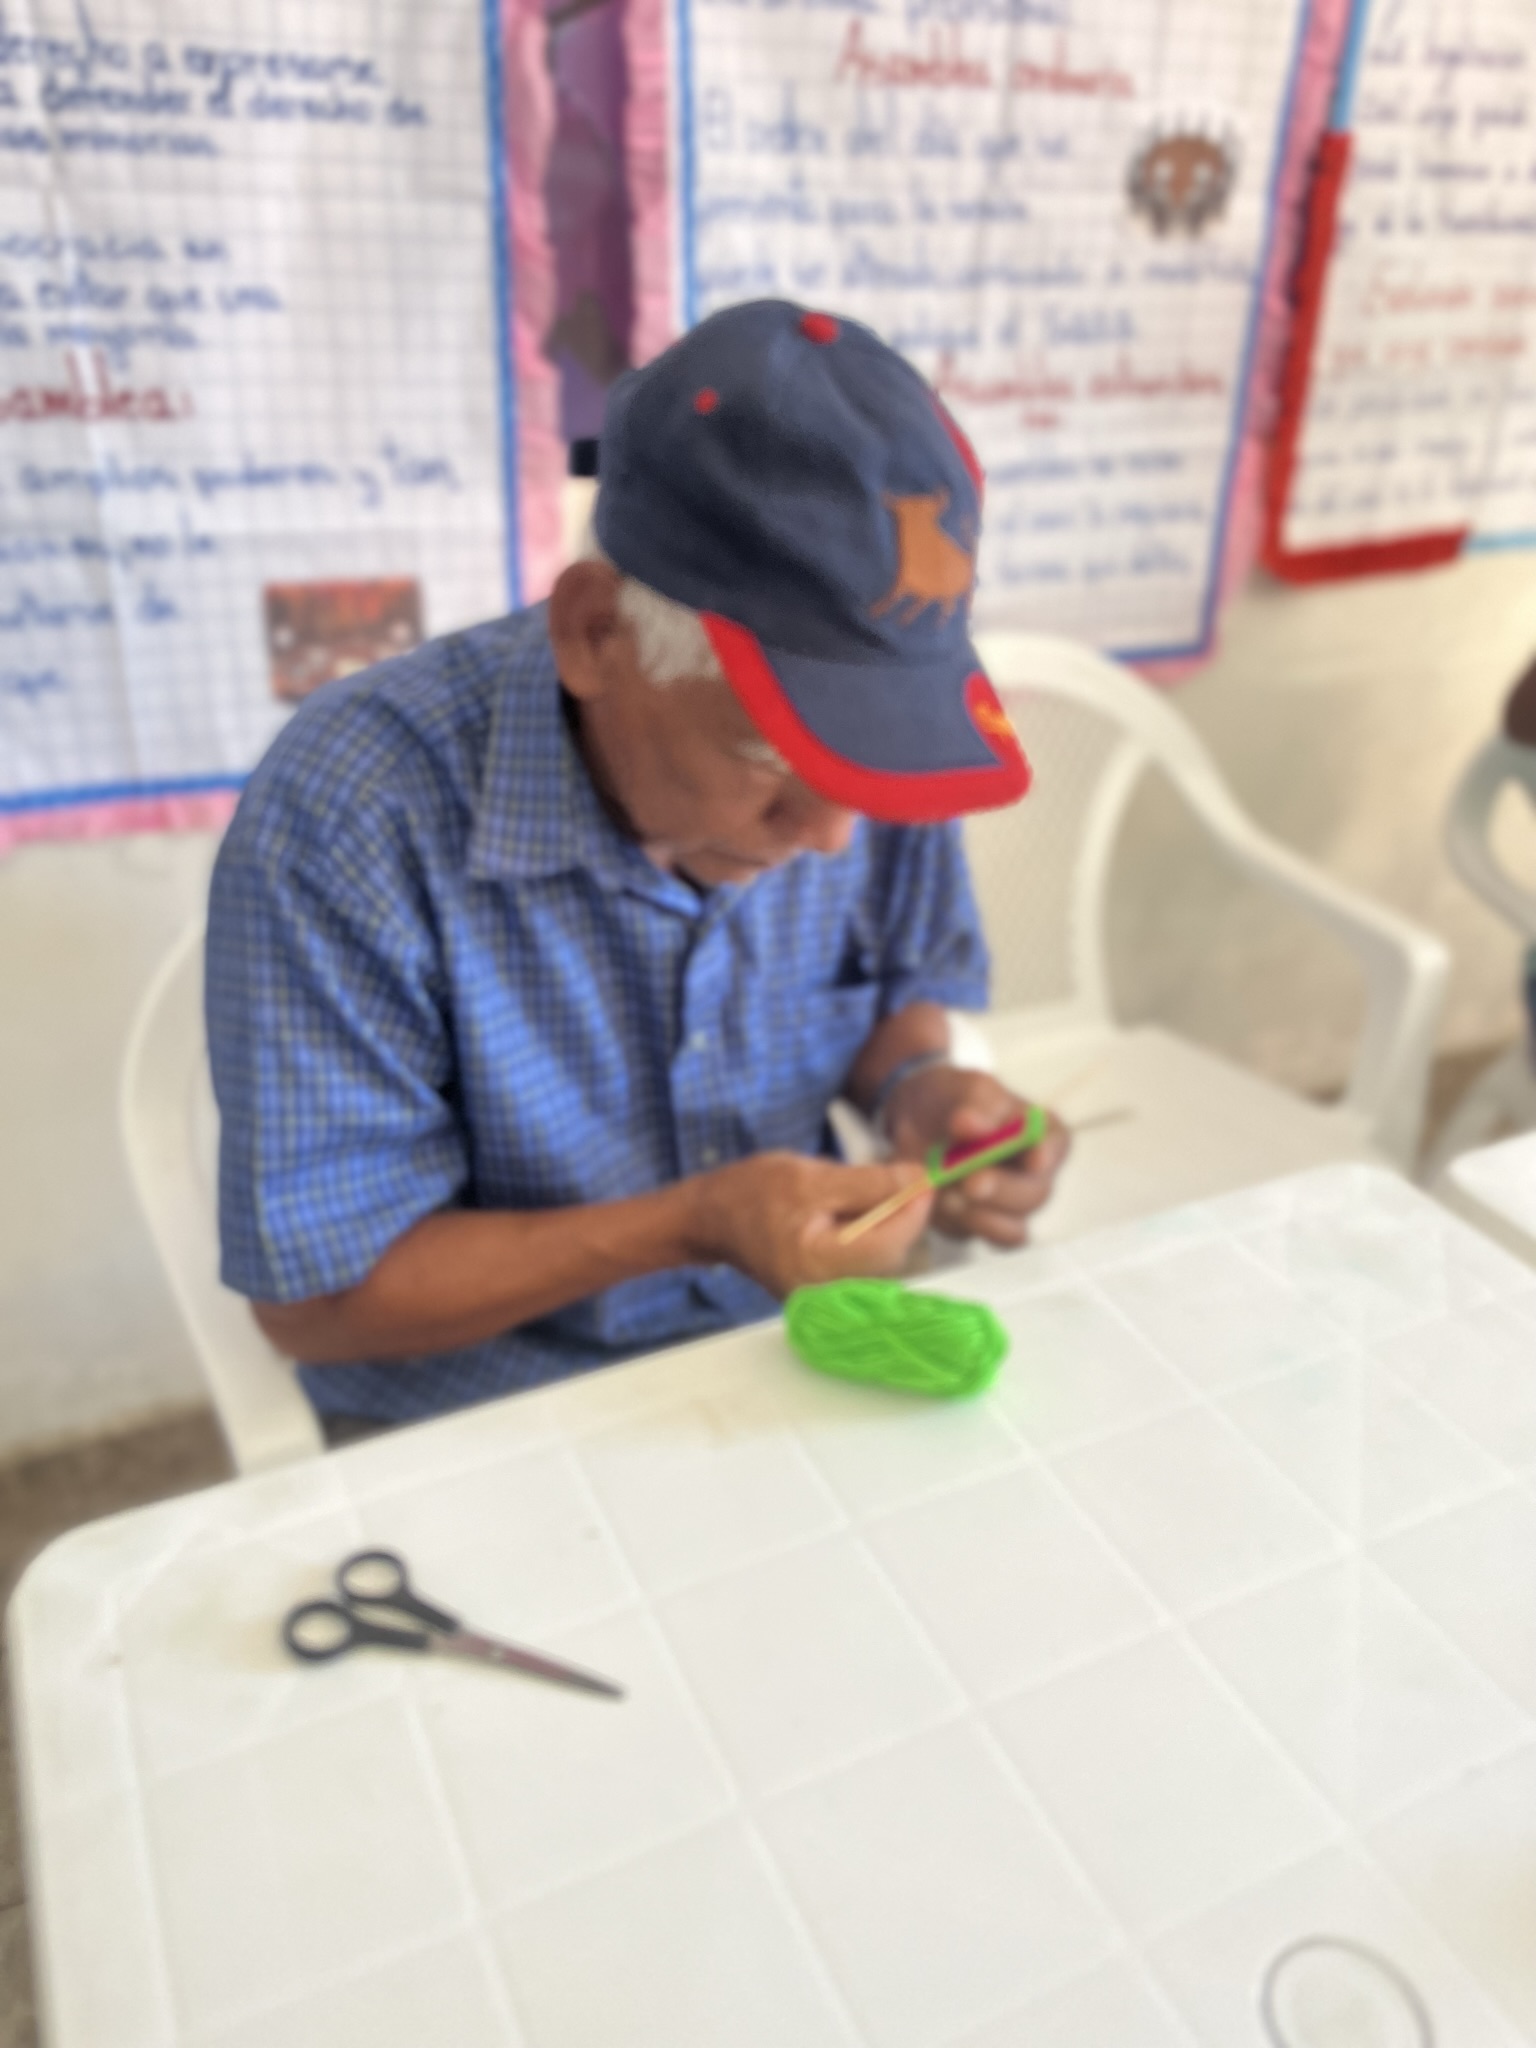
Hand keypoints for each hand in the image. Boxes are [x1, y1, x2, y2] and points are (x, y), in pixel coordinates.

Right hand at [687, 1152, 933, 1297]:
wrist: (711, 1219)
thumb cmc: (753, 1192)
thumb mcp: (811, 1177)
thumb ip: (869, 1183)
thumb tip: (918, 1181)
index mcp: (817, 1265)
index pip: (889, 1244)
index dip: (913, 1210)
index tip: (924, 1178)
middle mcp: (823, 1293)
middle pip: (890, 1257)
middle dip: (900, 1216)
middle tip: (900, 1180)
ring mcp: (824, 1298)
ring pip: (881, 1262)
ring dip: (886, 1225)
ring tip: (868, 1193)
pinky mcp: (824, 1293)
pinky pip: (864, 1266)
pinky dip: (869, 1236)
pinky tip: (853, 1214)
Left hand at [884, 1065, 1069, 1247]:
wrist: (916, 1119)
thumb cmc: (953, 1098)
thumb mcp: (966, 1087)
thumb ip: (975, 1104)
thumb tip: (973, 1126)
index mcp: (1042, 1133)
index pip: (1055, 1146)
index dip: (1047, 1155)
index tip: (1034, 1160)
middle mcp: (1035, 1175)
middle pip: (1035, 1195)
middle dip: (1003, 1191)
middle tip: (972, 1182)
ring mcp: (1009, 1206)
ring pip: (1012, 1230)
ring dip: (979, 1216)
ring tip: (947, 1194)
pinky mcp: (979, 1224)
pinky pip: (975, 1236)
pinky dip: (957, 1225)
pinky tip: (937, 1204)